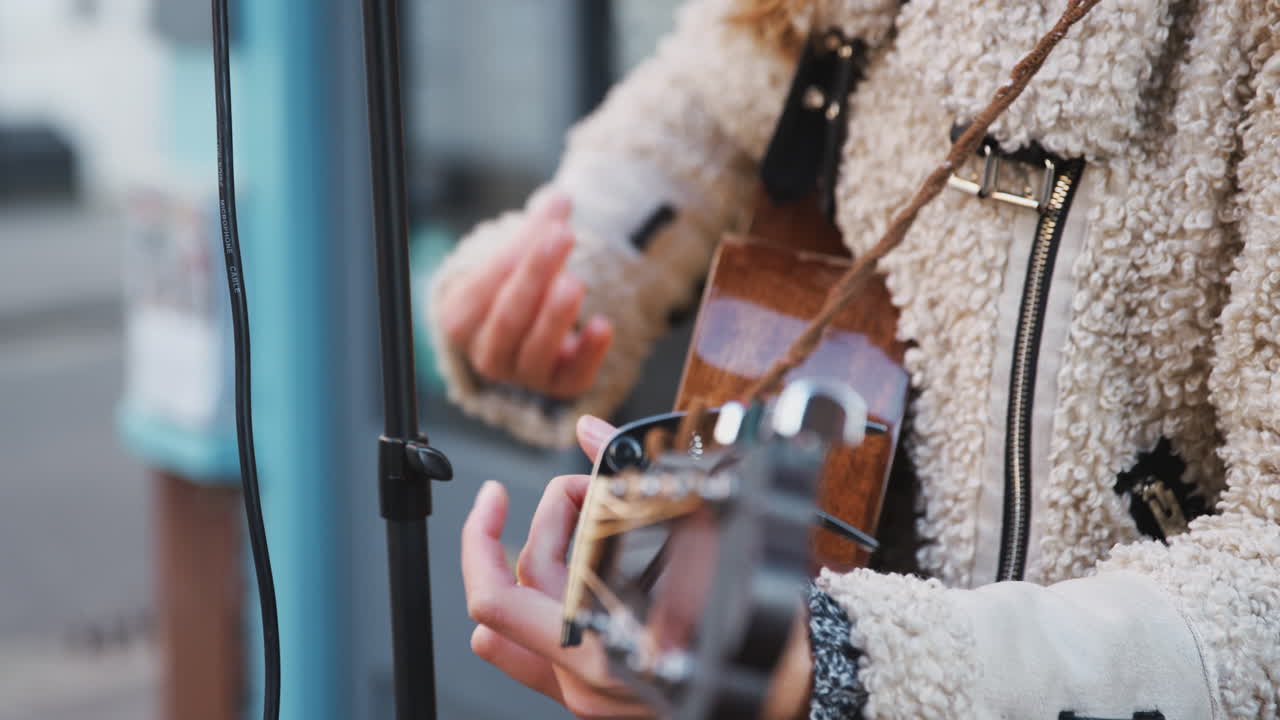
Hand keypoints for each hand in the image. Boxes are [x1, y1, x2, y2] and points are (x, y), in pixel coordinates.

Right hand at [440, 193, 613, 398]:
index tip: (548, 224)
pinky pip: (574, 376)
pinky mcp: (558, 387)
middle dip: (537, 274)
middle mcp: (486, 354)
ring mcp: (522, 376)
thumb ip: (536, 230)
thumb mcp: (517, 258)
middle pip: (509, 316)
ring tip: (575, 281)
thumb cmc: (513, 289)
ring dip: (556, 315)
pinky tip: (603, 325)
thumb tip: (560, 199)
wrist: (528, 335)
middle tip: (563, 237)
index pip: (486, 284)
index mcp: (460, 319)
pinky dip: (589, 353)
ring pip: (536, 348)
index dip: (518, 254)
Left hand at [462, 415, 813, 718]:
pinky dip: (537, 603)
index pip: (497, 599)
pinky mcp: (597, 695)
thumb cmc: (756, 623)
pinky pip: (536, 653)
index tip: (494, 496)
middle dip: (538, 524)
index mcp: (596, 651)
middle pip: (514, 594)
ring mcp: (586, 696)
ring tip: (565, 521)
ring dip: (531, 563)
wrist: (791, 686)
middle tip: (576, 490)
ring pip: (517, 627)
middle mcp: (581, 683)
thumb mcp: (705, 540)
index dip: (480, 539)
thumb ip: (642, 482)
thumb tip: (590, 432)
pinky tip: (555, 572)